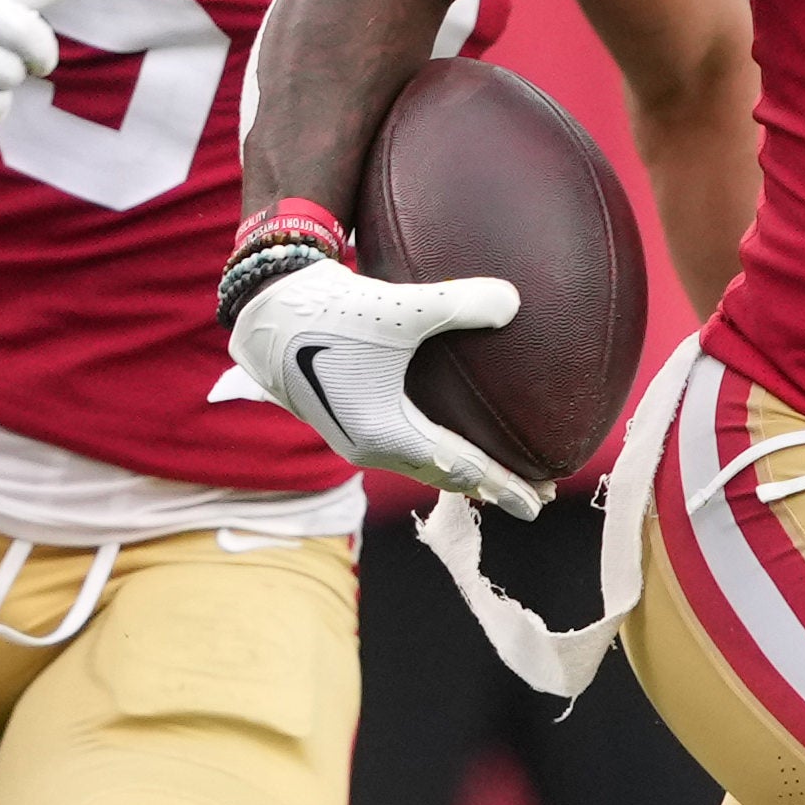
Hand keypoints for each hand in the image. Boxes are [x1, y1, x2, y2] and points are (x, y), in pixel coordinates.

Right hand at [227, 253, 542, 515]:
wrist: (266, 309)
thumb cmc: (330, 311)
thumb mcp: (398, 308)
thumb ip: (458, 304)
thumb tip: (514, 302)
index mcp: (385, 433)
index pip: (461, 468)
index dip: (503, 485)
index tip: (538, 503)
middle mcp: (369, 446)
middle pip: (443, 476)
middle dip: (489, 486)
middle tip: (534, 499)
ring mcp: (353, 436)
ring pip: (420, 465)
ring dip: (460, 472)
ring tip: (494, 476)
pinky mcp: (344, 418)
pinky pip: (401, 449)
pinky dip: (433, 454)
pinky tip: (445, 440)